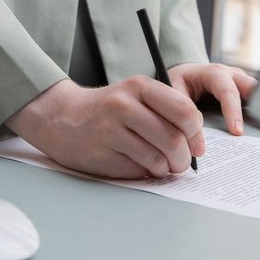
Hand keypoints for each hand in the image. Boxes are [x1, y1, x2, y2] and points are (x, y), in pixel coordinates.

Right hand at [5, 77, 203, 178]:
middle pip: (173, 140)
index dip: (197, 134)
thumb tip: (196, 144)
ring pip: (157, 160)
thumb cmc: (108, 109)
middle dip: (184, 158)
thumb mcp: (136, 95)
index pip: (185, 111)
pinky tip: (138, 165)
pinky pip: (137, 171)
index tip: (197, 145)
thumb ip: (167, 111)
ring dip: (166, 169)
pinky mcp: (101, 154)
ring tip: (161, 166)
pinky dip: (145, 173)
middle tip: (181, 163)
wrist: (62, 117)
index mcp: (139, 86)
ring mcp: (110, 131)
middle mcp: (124, 105)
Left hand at [168, 63, 257, 135]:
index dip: (233, 111)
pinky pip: (257, 104)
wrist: (185, 74)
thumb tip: (195, 128)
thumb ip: (182, 106)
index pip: (228, 91)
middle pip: (253, 89)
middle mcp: (233, 75)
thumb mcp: (174, 88)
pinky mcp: (245, 94)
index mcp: (214, 72)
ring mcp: (242, 83)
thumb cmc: (180, 80)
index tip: (237, 131)